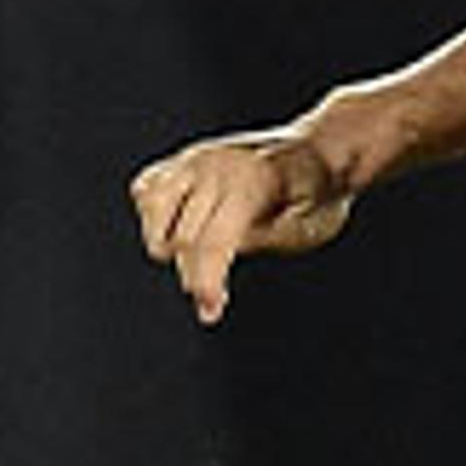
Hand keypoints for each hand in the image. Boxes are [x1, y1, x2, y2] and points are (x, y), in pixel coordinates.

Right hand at [129, 124, 360, 324]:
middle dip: (196, 273)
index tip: (209, 313)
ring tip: (202, 257)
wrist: (320, 152)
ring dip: (169, 241)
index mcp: (254, 181)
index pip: (212, 240)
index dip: (207, 283)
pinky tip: (185, 229)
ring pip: (151, 209)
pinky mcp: (183, 159)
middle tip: (218, 292)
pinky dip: (156, 215)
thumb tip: (202, 267)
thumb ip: (256, 242)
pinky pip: (145, 190)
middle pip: (180, 237)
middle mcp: (217, 163)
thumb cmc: (317, 197)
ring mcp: (196, 157)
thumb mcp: (303, 229)